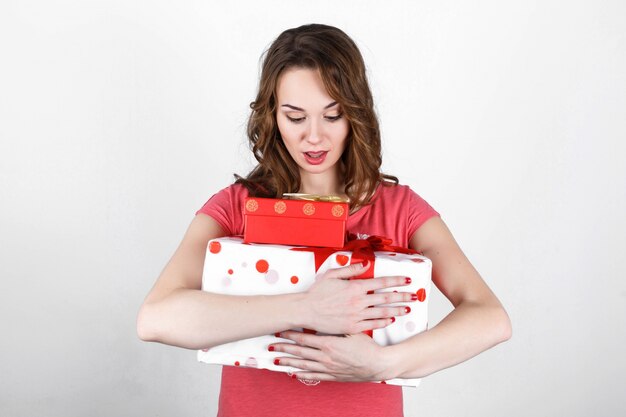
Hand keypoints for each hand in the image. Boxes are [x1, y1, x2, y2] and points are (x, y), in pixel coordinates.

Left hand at [270, 330, 392, 381]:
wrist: (378, 364)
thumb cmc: (367, 346)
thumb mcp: (352, 330)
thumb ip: (336, 324)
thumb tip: (325, 315)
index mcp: (329, 343)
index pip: (304, 339)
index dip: (290, 335)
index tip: (280, 332)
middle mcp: (326, 357)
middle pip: (300, 352)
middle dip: (284, 348)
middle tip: (271, 345)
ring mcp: (328, 368)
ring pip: (304, 365)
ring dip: (289, 362)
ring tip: (276, 360)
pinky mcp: (333, 376)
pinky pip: (314, 375)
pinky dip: (302, 374)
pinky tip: (294, 373)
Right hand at [300, 262, 414, 334]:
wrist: (306, 311)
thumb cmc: (317, 293)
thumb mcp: (332, 275)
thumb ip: (350, 269)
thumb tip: (365, 264)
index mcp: (355, 287)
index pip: (381, 282)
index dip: (396, 281)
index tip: (407, 280)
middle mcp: (358, 301)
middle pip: (386, 298)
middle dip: (402, 296)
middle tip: (414, 296)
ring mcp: (356, 315)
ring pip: (382, 312)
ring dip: (397, 310)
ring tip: (408, 309)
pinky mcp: (352, 327)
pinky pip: (372, 325)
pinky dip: (383, 322)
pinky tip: (390, 320)